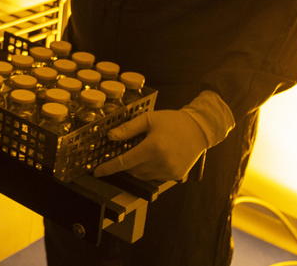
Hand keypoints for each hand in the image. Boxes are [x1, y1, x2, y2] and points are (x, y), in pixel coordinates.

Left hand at [93, 109, 207, 181]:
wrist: (199, 129)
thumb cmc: (172, 121)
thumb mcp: (148, 119)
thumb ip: (128, 129)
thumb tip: (110, 137)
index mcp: (152, 147)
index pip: (124, 162)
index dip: (108, 168)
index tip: (97, 172)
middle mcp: (161, 162)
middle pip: (132, 170)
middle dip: (124, 164)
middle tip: (123, 152)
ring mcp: (169, 171)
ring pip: (142, 176)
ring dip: (136, 168)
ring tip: (141, 152)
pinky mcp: (176, 175)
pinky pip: (154, 177)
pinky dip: (148, 170)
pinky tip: (153, 157)